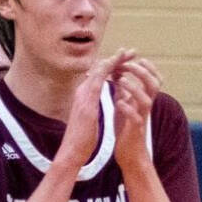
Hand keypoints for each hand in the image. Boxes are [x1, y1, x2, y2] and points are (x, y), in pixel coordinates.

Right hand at [57, 50, 126, 169]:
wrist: (72, 151)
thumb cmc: (81, 138)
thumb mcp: (88, 119)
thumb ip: (90, 108)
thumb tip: (92, 104)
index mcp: (85, 96)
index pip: (99, 76)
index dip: (112, 66)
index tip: (125, 59)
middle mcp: (82, 92)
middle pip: (99, 69)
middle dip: (115, 59)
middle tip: (129, 50)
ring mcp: (83, 96)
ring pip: (98, 71)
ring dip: (113, 60)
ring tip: (125, 52)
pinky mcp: (86, 102)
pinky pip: (96, 82)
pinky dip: (106, 71)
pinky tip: (115, 64)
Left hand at [112, 53, 161, 169]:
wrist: (129, 152)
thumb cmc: (126, 127)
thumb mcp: (123, 103)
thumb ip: (123, 89)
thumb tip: (118, 71)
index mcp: (143, 99)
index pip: (154, 78)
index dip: (147, 66)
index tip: (135, 58)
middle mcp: (145, 107)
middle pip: (154, 85)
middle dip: (142, 72)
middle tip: (128, 65)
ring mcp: (142, 118)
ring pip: (146, 100)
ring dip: (134, 88)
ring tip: (119, 80)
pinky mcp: (135, 130)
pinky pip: (135, 118)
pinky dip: (127, 108)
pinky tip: (118, 103)